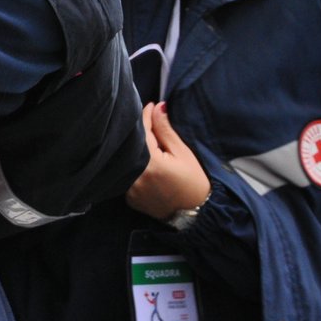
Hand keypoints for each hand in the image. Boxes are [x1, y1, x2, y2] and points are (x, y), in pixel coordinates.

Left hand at [125, 102, 210, 220]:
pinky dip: (133, 166)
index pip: (142, 131)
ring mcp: (129, 189)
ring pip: (127, 160)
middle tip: (148, 120)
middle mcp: (135, 177)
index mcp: (151, 164)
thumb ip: (166, 130)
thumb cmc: (193, 181)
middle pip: (131, 145)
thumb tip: (157, 107)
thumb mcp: (182, 153)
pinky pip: (126, 175)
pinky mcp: (128, 198)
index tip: (150, 105)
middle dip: (139, 131)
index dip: (146, 115)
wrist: (193, 215)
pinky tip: (141, 160)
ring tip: (145, 140)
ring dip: (133, 148)